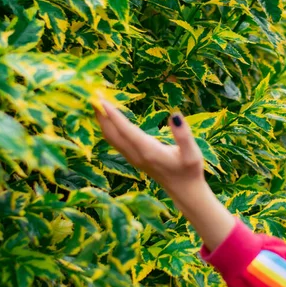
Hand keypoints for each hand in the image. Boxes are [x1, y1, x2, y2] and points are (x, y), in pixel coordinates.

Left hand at [93, 99, 235, 250]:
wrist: (184, 191)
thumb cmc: (190, 171)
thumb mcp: (193, 154)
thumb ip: (183, 135)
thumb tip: (175, 115)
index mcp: (148, 151)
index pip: (125, 130)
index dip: (113, 115)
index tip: (101, 99)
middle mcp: (136, 155)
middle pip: (111, 134)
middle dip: (101, 115)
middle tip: (92, 94)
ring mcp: (133, 158)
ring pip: (110, 138)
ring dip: (102, 121)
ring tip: (97, 102)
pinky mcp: (133, 158)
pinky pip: (115, 141)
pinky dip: (108, 127)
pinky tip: (108, 117)